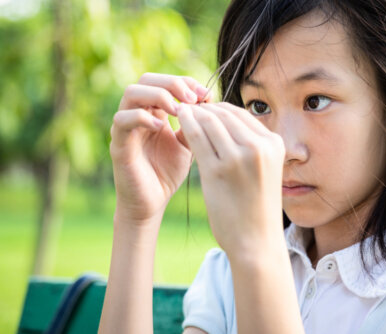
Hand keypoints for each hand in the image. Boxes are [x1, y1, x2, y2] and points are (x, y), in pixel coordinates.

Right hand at [110, 73, 212, 225]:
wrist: (152, 203)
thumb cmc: (168, 173)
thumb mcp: (189, 144)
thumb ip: (195, 124)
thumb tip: (209, 101)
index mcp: (154, 112)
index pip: (165, 81)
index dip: (185, 82)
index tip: (206, 94)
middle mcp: (137, 114)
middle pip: (147, 79)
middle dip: (172, 83)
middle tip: (194, 98)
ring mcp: (125, 127)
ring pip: (131, 92)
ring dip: (158, 96)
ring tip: (179, 110)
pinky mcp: (118, 144)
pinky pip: (123, 120)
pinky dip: (143, 118)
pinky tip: (163, 127)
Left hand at [177, 102, 284, 256]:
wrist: (256, 242)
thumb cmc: (257, 207)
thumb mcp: (264, 169)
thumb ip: (251, 145)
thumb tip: (225, 122)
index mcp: (273, 143)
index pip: (240, 113)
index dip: (217, 108)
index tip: (203, 109)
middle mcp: (259, 146)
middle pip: (224, 113)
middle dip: (203, 107)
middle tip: (186, 106)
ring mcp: (238, 158)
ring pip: (209, 121)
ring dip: (192, 114)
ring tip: (180, 112)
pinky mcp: (217, 171)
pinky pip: (196, 137)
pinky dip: (186, 125)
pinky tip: (178, 123)